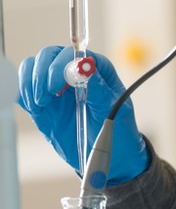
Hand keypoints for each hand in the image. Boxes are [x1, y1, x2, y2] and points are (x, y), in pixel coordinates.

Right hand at [17, 46, 148, 184]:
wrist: (111, 155)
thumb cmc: (119, 129)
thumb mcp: (114, 110)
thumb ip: (98, 89)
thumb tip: (86, 67)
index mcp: (97, 69)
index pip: (74, 53)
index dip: (62, 65)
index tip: (58, 86)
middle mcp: (74, 72)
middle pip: (48, 55)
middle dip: (40, 73)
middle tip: (44, 97)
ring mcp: (57, 86)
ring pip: (32, 68)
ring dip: (29, 83)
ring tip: (40, 105)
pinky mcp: (44, 102)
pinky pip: (25, 90)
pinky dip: (24, 96)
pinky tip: (36, 110)